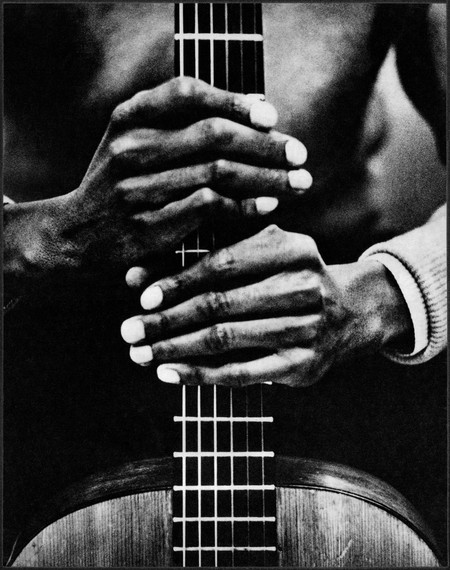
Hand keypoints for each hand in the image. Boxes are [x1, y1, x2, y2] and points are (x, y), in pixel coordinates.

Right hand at [4, 77, 312, 290]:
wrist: (76, 234)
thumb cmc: (119, 183)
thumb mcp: (134, 140)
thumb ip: (182, 121)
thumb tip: (257, 106)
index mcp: (128, 118)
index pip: (187, 92)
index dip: (235, 101)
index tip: (271, 116)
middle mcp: (131, 148)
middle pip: (213, 135)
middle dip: (265, 144)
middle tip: (299, 155)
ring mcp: (138, 188)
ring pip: (218, 172)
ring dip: (266, 178)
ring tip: (298, 182)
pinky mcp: (149, 225)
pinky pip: (210, 207)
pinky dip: (245, 205)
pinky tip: (267, 206)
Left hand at [121, 225, 410, 386]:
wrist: (349, 312)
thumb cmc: (287, 277)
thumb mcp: (259, 254)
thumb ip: (202, 257)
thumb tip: (135, 277)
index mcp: (292, 248)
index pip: (224, 264)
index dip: (179, 280)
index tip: (141, 296)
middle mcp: (304, 287)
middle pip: (221, 305)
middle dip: (167, 320)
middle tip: (129, 331)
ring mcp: (307, 329)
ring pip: (226, 340)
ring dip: (176, 349)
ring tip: (140, 353)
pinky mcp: (303, 365)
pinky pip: (242, 373)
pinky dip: (201, 374)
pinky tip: (169, 372)